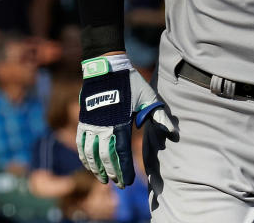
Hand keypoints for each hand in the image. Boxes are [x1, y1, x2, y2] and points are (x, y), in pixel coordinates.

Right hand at [77, 54, 175, 187]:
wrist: (106, 69)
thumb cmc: (130, 83)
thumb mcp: (148, 97)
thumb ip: (158, 115)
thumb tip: (173, 131)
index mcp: (120, 123)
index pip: (122, 153)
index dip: (124, 169)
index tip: (128, 182)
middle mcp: (104, 127)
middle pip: (106, 157)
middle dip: (112, 173)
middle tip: (118, 185)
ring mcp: (91, 124)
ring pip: (91, 153)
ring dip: (96, 169)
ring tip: (103, 180)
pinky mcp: (83, 120)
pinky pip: (81, 143)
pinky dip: (84, 156)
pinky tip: (88, 165)